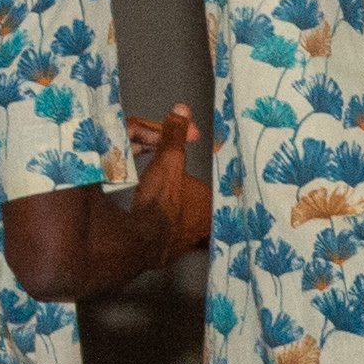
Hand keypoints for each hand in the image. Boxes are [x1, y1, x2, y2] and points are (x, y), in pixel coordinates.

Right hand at [134, 107, 211, 258]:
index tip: (210, 188)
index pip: (220, 192)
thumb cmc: (161, 201)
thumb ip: (173, 138)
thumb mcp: (167, 162)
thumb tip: (181, 110)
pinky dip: (179, 241)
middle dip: (204, 207)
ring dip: (193, 225)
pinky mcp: (175, 253)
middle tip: (197, 202)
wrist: (142, 238)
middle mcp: (208, 223)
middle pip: (210, 211)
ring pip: (199, 230)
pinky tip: (173, 240)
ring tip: (185, 219)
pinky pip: (183, 245)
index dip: (214, 189)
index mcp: (212, 200)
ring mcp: (193, 241)